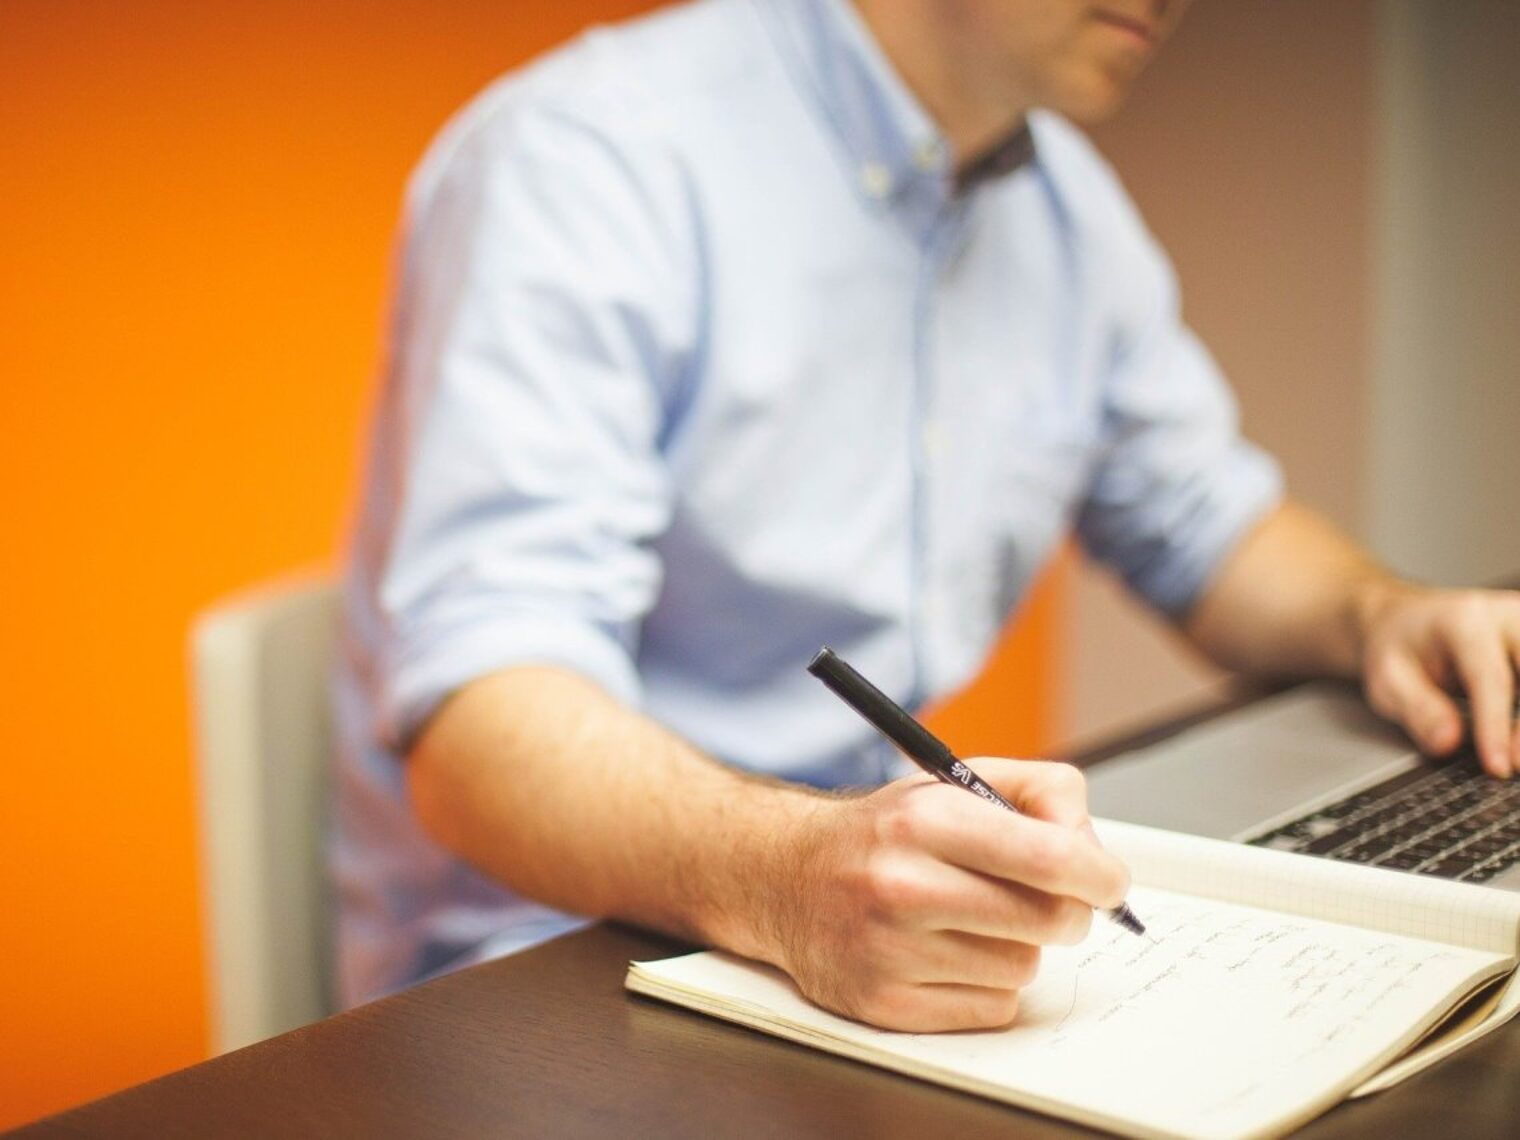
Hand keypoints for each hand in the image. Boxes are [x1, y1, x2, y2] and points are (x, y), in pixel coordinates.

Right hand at [763, 759, 1129, 1031]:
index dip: (1099, 874)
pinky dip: (987, 985)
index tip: (1108, 881)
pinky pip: (992, 1008)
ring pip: (1022, 967)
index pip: (1049, 858)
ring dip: (1017, 946)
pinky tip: (951, 953)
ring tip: (974, 919)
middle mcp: (902, 885)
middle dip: (1066, 910)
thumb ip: (1041, 793)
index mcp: (925, 820)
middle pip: (1049, 920)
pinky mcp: (884, 1004)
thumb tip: (1094, 850)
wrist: (787, 876)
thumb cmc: (888, 831)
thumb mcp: (956, 781)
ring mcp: (889, 950)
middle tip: (1048, 898)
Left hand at [1358, 583, 1519, 776]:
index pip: (1492, 678)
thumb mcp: (1387, 679)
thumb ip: (1417, 710)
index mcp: (1465, 622)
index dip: (1497, 726)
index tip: (1498, 767)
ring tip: (1517, 756)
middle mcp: (1508, 618)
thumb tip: (1448, 744)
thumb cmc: (1399, 649)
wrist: (1407, 620)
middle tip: (1515, 766)